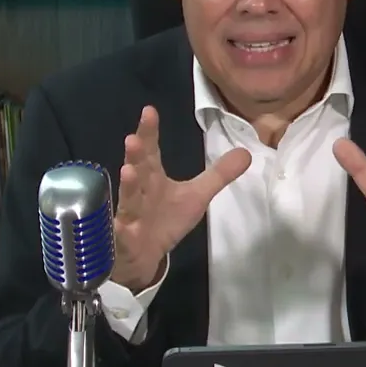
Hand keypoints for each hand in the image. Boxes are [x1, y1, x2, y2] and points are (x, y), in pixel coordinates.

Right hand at [112, 106, 250, 291]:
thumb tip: (246, 152)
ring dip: (127, 186)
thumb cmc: (165, 219)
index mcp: (153, 178)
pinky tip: (119, 226)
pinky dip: (119, 231)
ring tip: (127, 171)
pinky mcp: (125, 240)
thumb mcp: (196, 196)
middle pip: (137, 170)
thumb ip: (217, 175)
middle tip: (133, 139)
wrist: (143, 255)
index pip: (151, 151)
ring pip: (128, 200)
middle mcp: (139, 192)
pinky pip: (121, 235)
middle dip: (135, 155)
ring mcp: (130, 215)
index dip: (150, 132)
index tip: (149, 111)